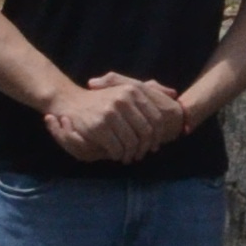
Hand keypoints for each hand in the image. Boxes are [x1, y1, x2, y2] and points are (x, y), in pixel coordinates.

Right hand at [43, 77, 176, 160]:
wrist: (71, 101)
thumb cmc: (102, 98)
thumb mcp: (126, 88)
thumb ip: (151, 89)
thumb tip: (174, 94)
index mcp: (133, 90)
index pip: (155, 118)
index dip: (157, 135)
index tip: (154, 145)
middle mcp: (124, 99)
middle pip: (145, 132)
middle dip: (145, 147)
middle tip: (142, 155)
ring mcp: (111, 112)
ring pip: (131, 141)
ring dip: (132, 153)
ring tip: (130, 157)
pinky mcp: (99, 125)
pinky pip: (116, 147)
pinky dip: (118, 154)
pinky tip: (117, 156)